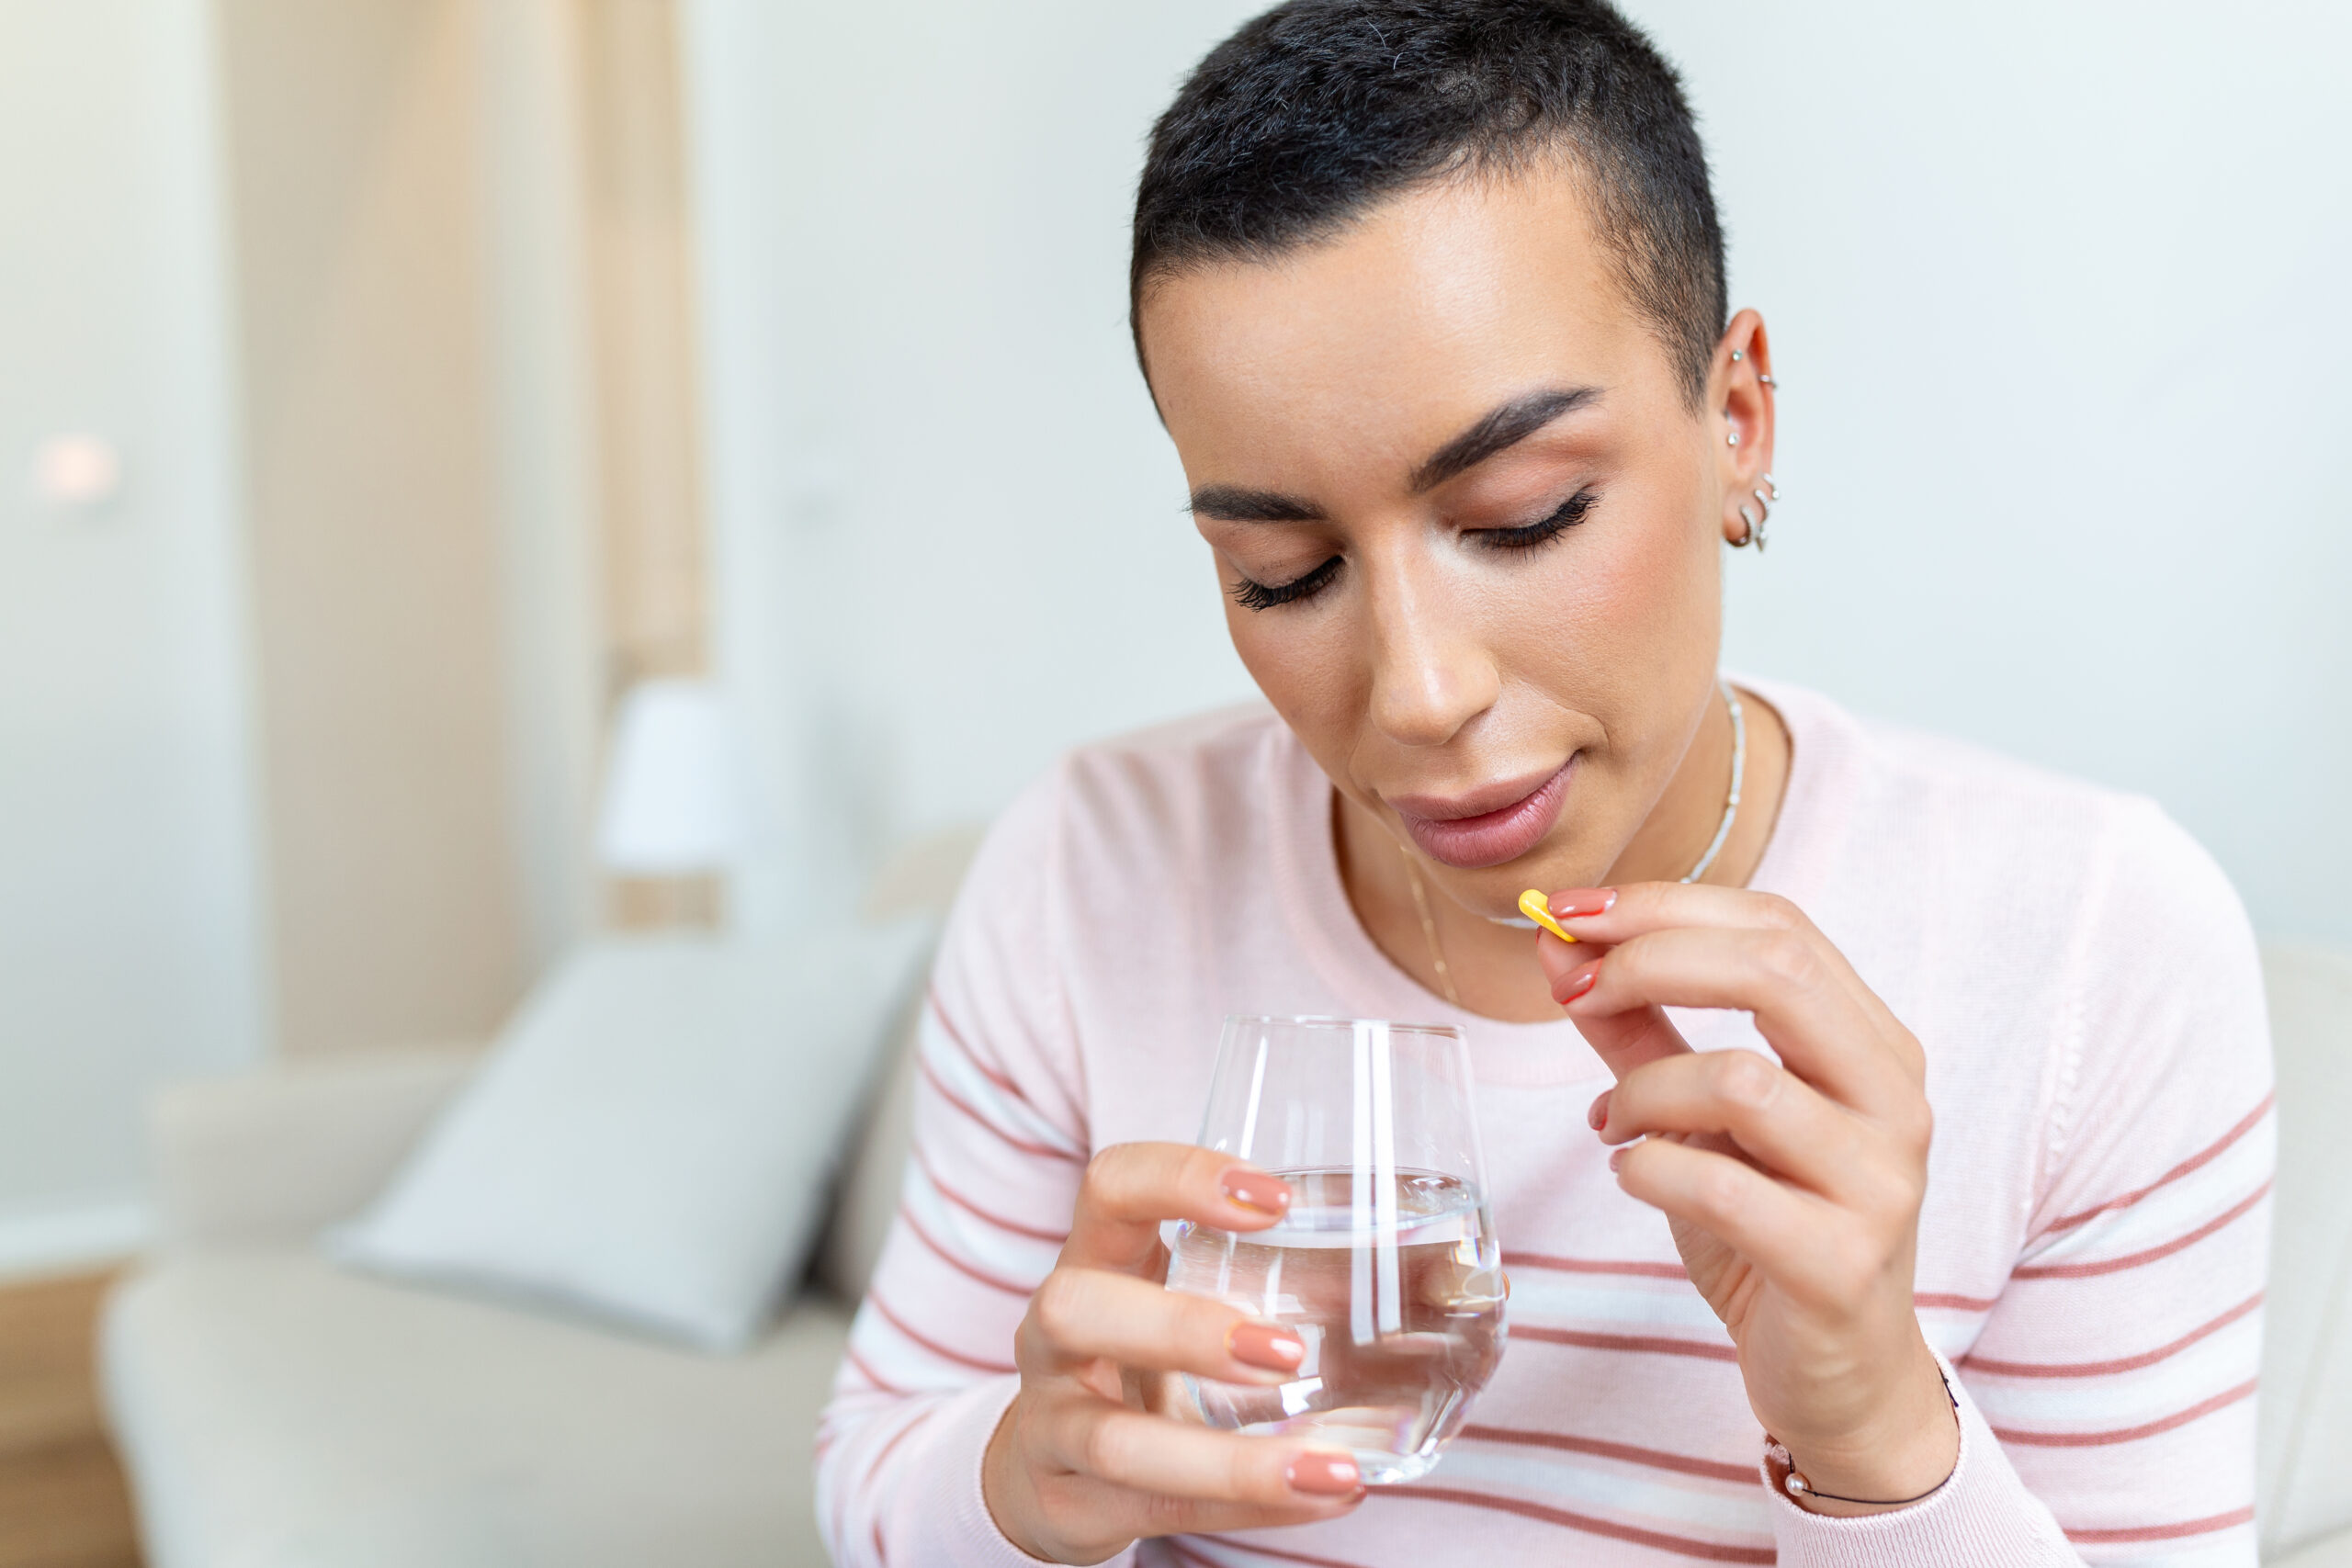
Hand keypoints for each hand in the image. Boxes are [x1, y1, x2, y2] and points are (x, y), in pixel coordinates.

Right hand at [981, 1142, 1366, 1562]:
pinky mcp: (1068, 1504)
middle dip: (1181, 1328)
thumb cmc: (1144, 1360)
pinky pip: (1153, 1511)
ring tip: (1330, 1465)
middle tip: (1289, 1352)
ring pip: (1116, 1443)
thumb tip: (1461, 1281)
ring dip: (1228, 1459)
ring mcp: (1050, 1425)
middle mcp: (1054, 1337)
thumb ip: (1294, 1281)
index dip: (1180, 1180)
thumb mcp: (1189, 1299)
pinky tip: (1321, 1497)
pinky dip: (1244, 1507)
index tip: (1277, 1200)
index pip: (1110, 1186)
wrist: (1044, 1469)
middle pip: (1075, 1307)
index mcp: (1094, 1258)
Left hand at [1534, 883, 1957, 1513]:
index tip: (1569, 914)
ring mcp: (1879, 1183)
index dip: (1664, 905)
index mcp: (1873, 1045)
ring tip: (1613, 1123)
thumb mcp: (1700, 1115)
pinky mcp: (1841, 1264)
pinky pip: (1720, 1185)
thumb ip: (1639, 1029)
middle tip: (1573, 990)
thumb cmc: (1771, 1227)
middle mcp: (1894, 1101)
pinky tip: (1636, 1176)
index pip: (1778, 926)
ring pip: (1739, 1079)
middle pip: (1776, 972)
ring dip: (1643, 1090)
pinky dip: (1649, 1168)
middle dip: (1649, 961)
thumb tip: (1557, 945)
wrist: (1841, 1378)